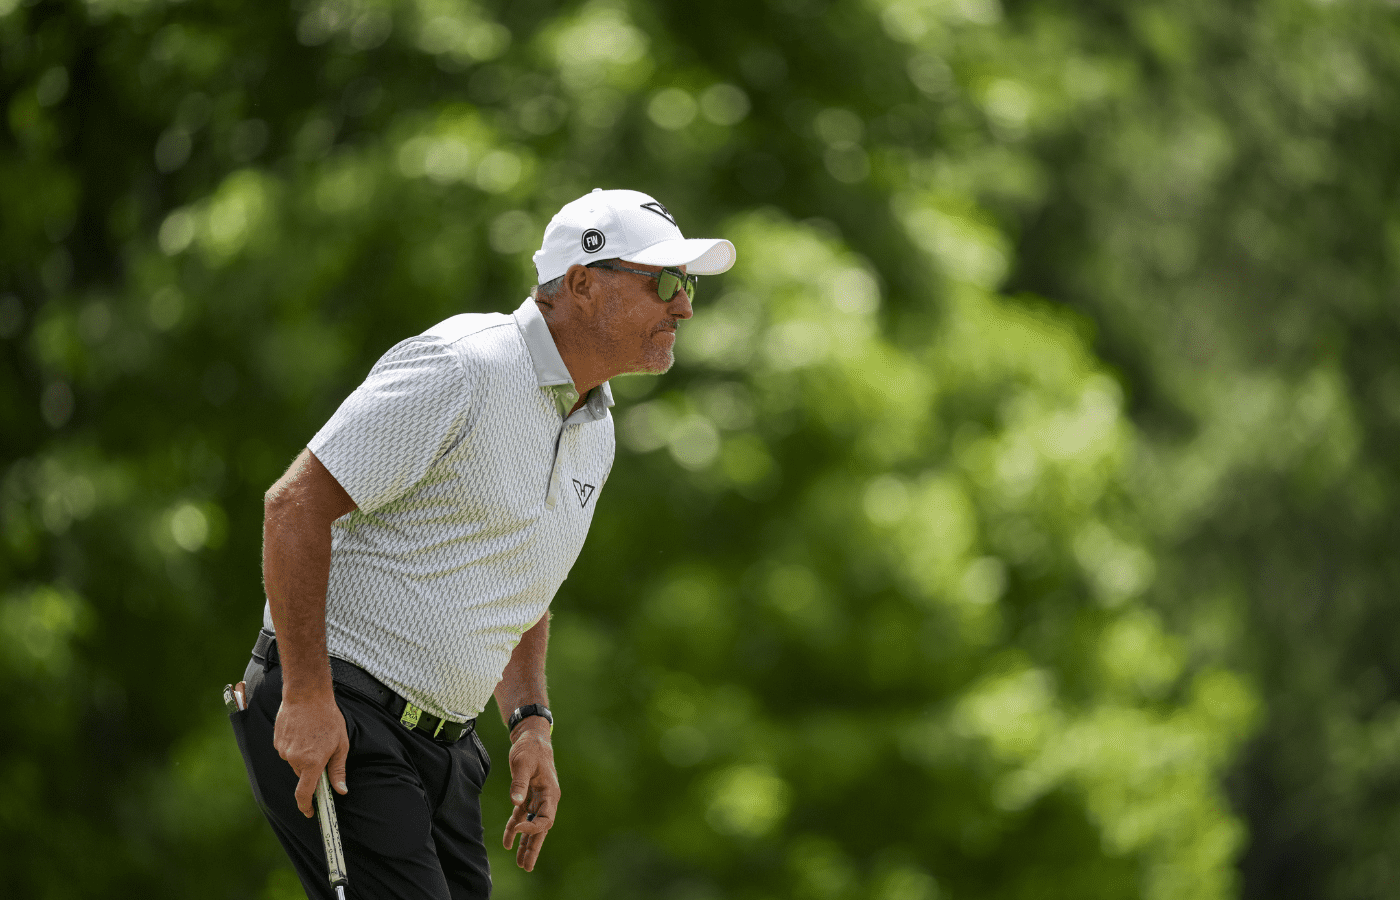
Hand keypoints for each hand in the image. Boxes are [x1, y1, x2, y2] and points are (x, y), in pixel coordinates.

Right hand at [273, 691, 349, 817]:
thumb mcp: (341, 744)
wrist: (307, 694)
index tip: (310, 812)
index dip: (306, 806)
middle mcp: (294, 759)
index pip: (304, 793)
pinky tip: (303, 731)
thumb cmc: (327, 717)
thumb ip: (338, 769)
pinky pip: (287, 751)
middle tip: (322, 752)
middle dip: (312, 769)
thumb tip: (341, 790)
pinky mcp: (277, 741)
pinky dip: (295, 746)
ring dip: (304, 756)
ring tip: (313, 735)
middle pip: (302, 775)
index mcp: (312, 762)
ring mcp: (283, 750)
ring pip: (295, 762)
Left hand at [502, 719, 559, 870]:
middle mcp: (546, 800)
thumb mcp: (523, 762)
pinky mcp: (527, 797)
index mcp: (550, 793)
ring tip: (521, 863)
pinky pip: (521, 817)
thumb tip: (516, 802)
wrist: (531, 737)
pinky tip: (508, 843)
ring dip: (526, 844)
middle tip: (527, 867)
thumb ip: (519, 782)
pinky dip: (515, 829)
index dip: (532, 828)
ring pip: (531, 826)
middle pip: (541, 829)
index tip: (517, 829)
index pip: (545, 820)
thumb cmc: (530, 748)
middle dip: (534, 848)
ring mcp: (537, 799)